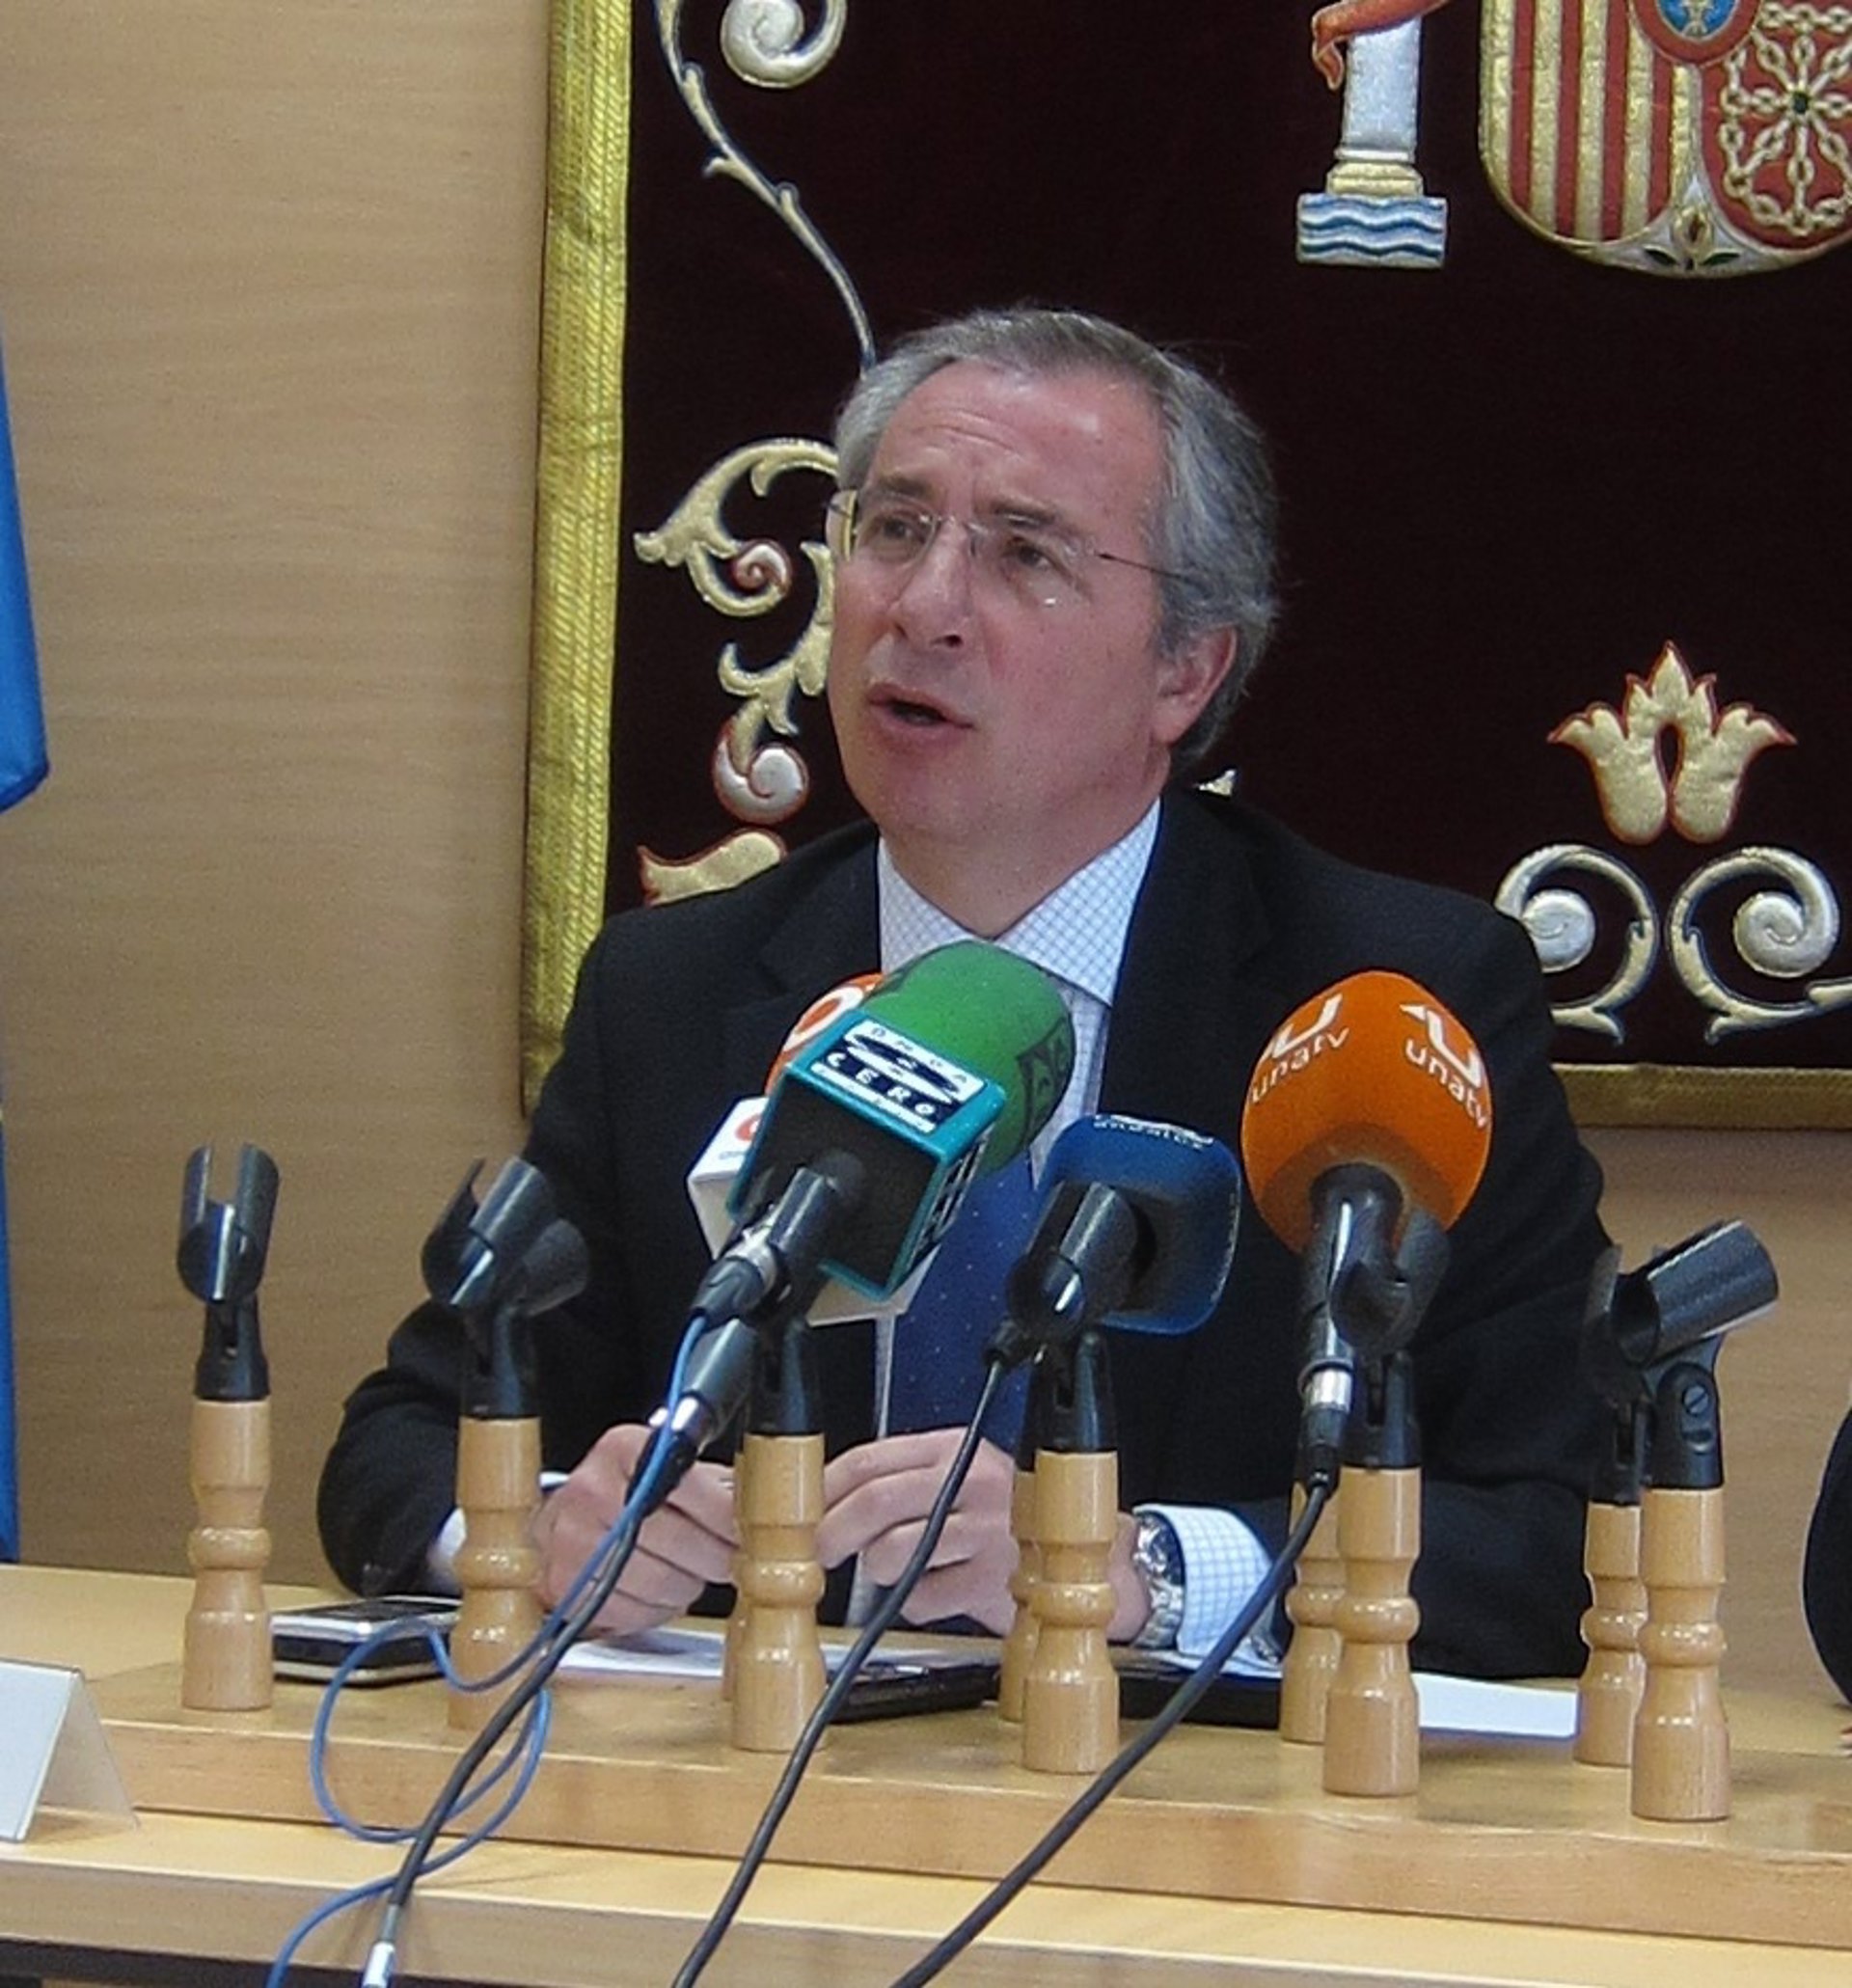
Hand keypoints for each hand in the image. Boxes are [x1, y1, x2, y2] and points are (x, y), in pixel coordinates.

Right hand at [531, 1422, 738, 1638]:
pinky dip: (653, 1610)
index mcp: (625, 1449)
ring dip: (685, 1586)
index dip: (730, 1520)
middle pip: (681, 1541)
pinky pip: (631, 1611)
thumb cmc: (625, 1496)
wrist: (559, 1524)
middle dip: (715, 1559)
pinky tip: (654, 1591)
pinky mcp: (563, 1585)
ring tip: (685, 1572)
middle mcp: (592, 1489)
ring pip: (660, 1582)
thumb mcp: (667, 1470)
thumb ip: (717, 1483)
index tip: (748, 1534)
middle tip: (726, 1560)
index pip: (696, 1488)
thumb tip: (776, 1500)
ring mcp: (572, 1539)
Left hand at [817, 1429, 1020, 1633]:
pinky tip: (933, 1590)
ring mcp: (985, 1530)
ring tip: (891, 1569)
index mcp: (953, 1448)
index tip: (805, 1512)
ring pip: (895, 1549)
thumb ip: (904, 1480)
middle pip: (875, 1500)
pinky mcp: (992, 1579)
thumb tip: (826, 1505)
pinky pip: (924, 1597)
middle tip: (819, 1551)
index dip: (825, 1489)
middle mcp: (971, 1482)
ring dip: (876, 1567)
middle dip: (832, 1530)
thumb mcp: (961, 1477)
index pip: (868, 1459)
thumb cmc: (1010, 1518)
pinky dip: (915, 1601)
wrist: (1089, 1557)